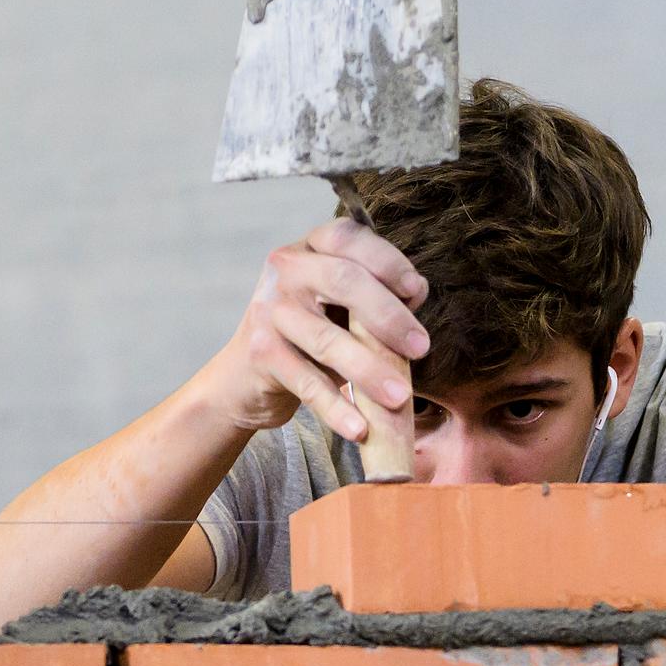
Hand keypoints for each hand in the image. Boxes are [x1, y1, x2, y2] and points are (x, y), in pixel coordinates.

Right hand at [199, 217, 429, 439]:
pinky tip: (361, 427)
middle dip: (389, 316)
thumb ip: (378, 294)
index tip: (416, 291)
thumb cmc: (308, 335)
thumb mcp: (342, 307)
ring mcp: (269, 310)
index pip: (349, 238)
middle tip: (420, 348)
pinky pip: (306, 383)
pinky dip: (336, 408)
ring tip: (399, 396)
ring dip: (369, 370)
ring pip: (327, 339)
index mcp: (309, 248)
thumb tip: (416, 291)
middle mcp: (285, 270)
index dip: (387, 260)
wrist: (245, 376)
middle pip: (343, 280)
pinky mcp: (261, 354)